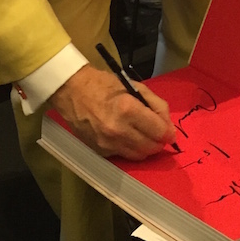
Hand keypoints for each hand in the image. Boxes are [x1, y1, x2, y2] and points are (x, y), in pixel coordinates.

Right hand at [50, 64, 176, 160]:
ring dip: (145, 147)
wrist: (71, 91)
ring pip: (139, 156)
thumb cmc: (103, 85)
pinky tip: (126, 137)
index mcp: (128, 109)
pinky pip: (123, 156)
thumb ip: (155, 104)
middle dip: (158, 141)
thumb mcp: (134, 86)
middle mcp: (119, 130)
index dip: (168, 132)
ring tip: (142, 135)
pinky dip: (129, 148)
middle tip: (156, 133)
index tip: (168, 131)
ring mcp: (108, 143)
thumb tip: (168, 125)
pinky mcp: (100, 151)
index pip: (159, 131)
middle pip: (151, 147)